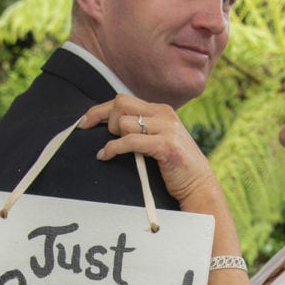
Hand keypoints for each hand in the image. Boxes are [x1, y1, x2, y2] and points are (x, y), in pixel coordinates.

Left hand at [79, 94, 216, 208]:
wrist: (199, 185)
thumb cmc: (174, 166)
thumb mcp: (158, 139)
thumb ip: (142, 128)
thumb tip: (111, 125)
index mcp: (161, 110)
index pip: (124, 99)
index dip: (100, 109)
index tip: (85, 122)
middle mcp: (164, 114)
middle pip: (121, 103)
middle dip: (104, 118)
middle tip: (101, 137)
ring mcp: (167, 129)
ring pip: (124, 122)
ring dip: (111, 138)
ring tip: (109, 152)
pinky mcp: (165, 146)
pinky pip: (130, 141)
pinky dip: (113, 148)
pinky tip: (106, 156)